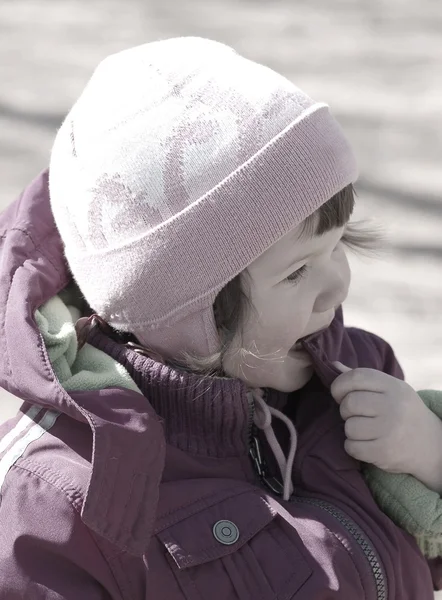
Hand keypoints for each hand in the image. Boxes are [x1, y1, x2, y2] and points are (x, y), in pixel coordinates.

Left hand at [331, 362, 441, 483]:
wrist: (432, 445)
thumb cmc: (402, 412)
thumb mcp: (389, 390)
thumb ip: (362, 379)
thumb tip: (333, 365)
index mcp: (394, 386)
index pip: (356, 377)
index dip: (340, 385)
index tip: (340, 394)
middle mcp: (394, 406)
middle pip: (349, 403)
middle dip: (346, 411)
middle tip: (357, 415)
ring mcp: (390, 430)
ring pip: (349, 427)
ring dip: (351, 431)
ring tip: (366, 431)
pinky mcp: (385, 452)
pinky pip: (352, 447)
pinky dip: (354, 447)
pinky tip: (367, 444)